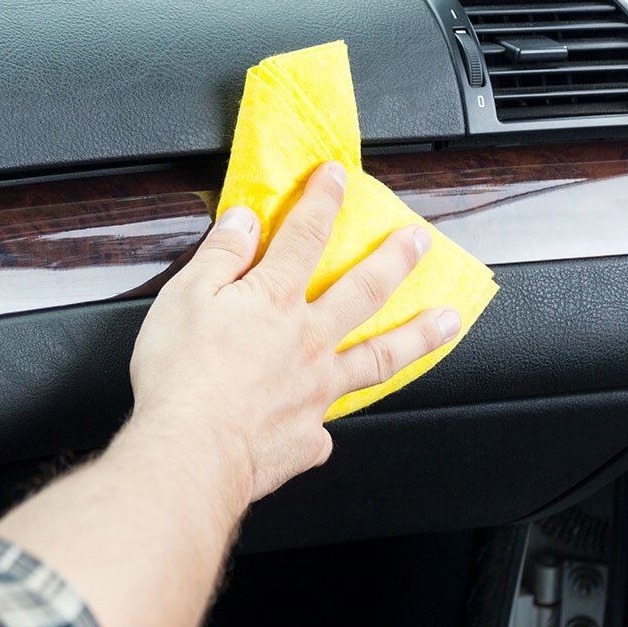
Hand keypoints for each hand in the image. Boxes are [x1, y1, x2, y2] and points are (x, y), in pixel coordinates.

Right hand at [126, 161, 460, 500]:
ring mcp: (316, 390)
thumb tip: (245, 220)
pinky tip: (326, 424)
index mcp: (274, 300)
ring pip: (378, 356)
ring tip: (446, 321)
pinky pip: (323, 427)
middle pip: (365, 291)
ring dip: (417, 335)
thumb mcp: (184, 297)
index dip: (323, 200)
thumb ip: (220, 256)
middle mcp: (308, 340)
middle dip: (394, 259)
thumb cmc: (181, 376)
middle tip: (420, 242)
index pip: (305, 235)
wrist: (192, 449)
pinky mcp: (308, 437)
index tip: (338, 177)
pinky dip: (323, 423)